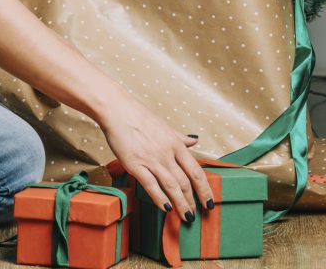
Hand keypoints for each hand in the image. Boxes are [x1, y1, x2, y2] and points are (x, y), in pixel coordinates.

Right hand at [98, 93, 213, 219]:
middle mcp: (167, 153)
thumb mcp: (165, 127)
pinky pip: (151, 185)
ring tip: (185, 216)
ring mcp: (151, 160)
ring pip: (171, 186)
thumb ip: (180, 137)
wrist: (117, 110)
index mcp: (176, 144)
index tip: (209, 201)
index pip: (196, 171)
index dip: (204, 189)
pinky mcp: (135, 164)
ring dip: (180, 203)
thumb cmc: (139, 117)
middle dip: (192, 201)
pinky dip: (159, 198)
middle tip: (194, 214)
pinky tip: (165, 208)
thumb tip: (195, 140)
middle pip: (185, 182)